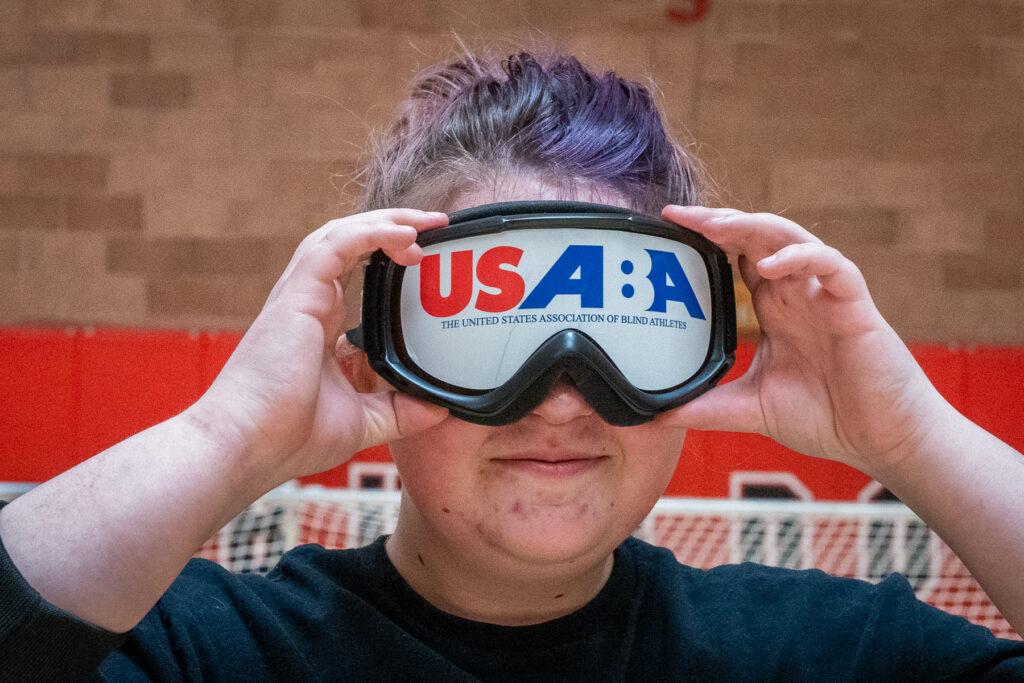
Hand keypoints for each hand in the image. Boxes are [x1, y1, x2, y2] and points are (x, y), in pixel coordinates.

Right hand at [188, 209, 449, 480]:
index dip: (389, 252)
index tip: (427, 254)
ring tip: (425, 223)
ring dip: (386, 222)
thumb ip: (399, 411)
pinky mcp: (297, 296)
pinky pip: (335, 245)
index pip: (355, 268)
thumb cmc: (288, 436)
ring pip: (342, 234)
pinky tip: (403, 235)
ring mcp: (300, 295)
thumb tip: (439, 409)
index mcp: (321, 322)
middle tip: (436, 224)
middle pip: (351, 241)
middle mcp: (310, 301)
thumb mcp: (362, 422)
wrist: (247, 446)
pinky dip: (370, 233)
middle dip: (394, 225)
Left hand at [657, 206, 948, 475]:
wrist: (882, 440)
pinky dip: (801, 259)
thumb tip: (656, 417)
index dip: (705, 239)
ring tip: (715, 226)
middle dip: (718, 221)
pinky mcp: (854, 306)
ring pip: (790, 239)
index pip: (735, 257)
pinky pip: (831, 266)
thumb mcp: (752, 410)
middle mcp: (797, 293)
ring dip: (752, 227)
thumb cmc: (828, 416)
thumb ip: (708, 408)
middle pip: (756, 237)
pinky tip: (769, 265)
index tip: (667, 229)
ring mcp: (825, 296)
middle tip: (678, 216)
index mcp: (775, 308)